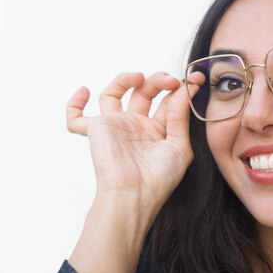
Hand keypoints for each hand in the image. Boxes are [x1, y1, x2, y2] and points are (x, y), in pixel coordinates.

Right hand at [66, 71, 201, 217]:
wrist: (134, 195)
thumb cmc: (158, 179)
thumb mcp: (179, 146)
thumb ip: (180, 117)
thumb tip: (185, 91)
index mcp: (158, 131)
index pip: (168, 102)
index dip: (181, 89)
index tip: (197, 79)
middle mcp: (136, 126)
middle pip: (144, 92)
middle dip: (159, 81)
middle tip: (171, 80)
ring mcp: (116, 126)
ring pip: (113, 94)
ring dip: (126, 79)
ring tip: (140, 77)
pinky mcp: (96, 130)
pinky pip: (76, 118)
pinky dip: (75, 104)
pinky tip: (85, 91)